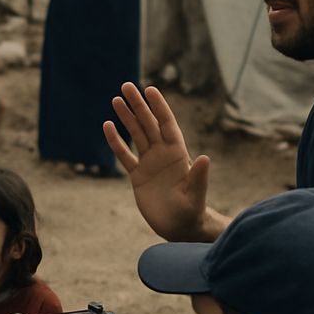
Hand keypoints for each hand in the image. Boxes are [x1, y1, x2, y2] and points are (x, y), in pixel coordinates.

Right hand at [103, 83, 218, 242]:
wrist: (179, 227)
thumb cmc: (191, 212)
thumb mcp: (195, 195)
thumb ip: (199, 177)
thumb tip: (205, 158)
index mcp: (177, 154)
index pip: (166, 124)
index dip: (159, 107)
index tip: (150, 90)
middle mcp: (162, 154)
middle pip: (148, 124)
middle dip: (138, 105)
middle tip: (126, 86)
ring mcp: (149, 163)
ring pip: (135, 135)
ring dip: (126, 118)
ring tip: (116, 99)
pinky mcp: (137, 176)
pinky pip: (124, 155)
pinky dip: (116, 142)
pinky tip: (108, 126)